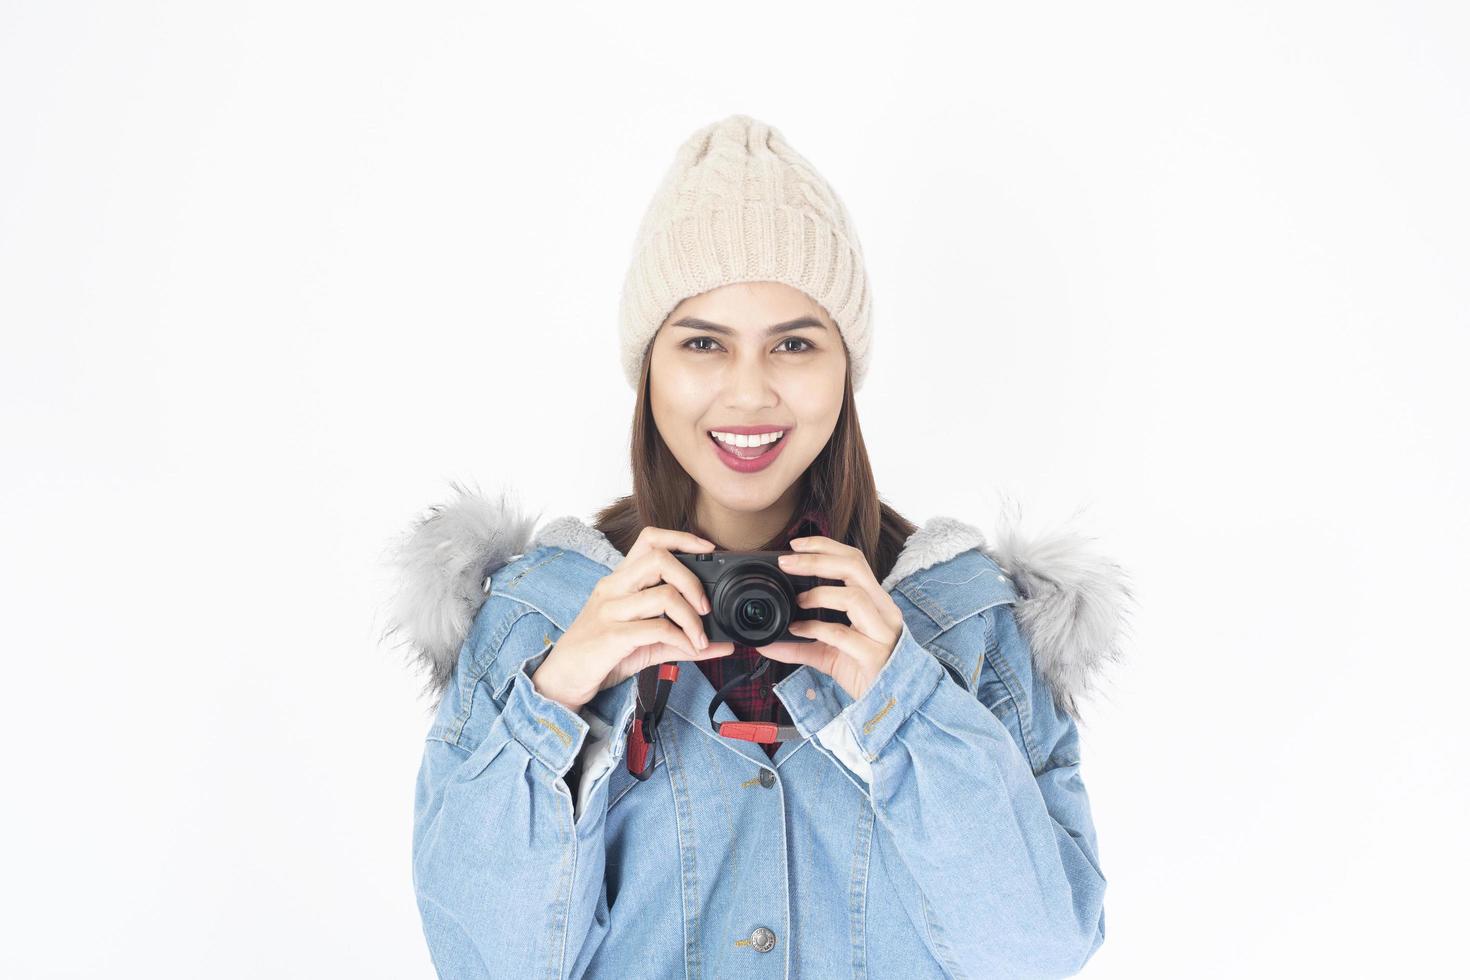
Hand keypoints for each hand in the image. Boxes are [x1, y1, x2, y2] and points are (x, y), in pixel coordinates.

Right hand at [530, 526, 735, 711]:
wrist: (562, 678)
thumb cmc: (602, 653)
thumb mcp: (644, 642)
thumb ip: (681, 639)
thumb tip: (722, 644)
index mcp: (620, 580)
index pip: (649, 539)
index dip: (682, 538)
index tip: (708, 550)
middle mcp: (613, 588)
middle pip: (660, 559)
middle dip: (692, 581)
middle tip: (706, 608)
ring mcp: (610, 610)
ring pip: (663, 595)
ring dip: (692, 618)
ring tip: (700, 638)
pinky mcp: (611, 636)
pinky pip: (656, 629)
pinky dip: (682, 639)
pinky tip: (689, 649)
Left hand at [756, 536, 905, 701]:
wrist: (895, 705)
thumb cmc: (867, 671)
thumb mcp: (830, 654)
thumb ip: (801, 645)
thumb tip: (767, 643)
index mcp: (875, 602)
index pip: (854, 559)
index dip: (825, 546)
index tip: (795, 545)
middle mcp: (883, 611)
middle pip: (854, 567)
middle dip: (817, 559)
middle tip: (787, 562)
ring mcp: (882, 632)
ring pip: (854, 596)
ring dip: (819, 594)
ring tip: (797, 601)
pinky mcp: (875, 655)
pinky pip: (844, 634)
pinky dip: (816, 628)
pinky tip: (797, 630)